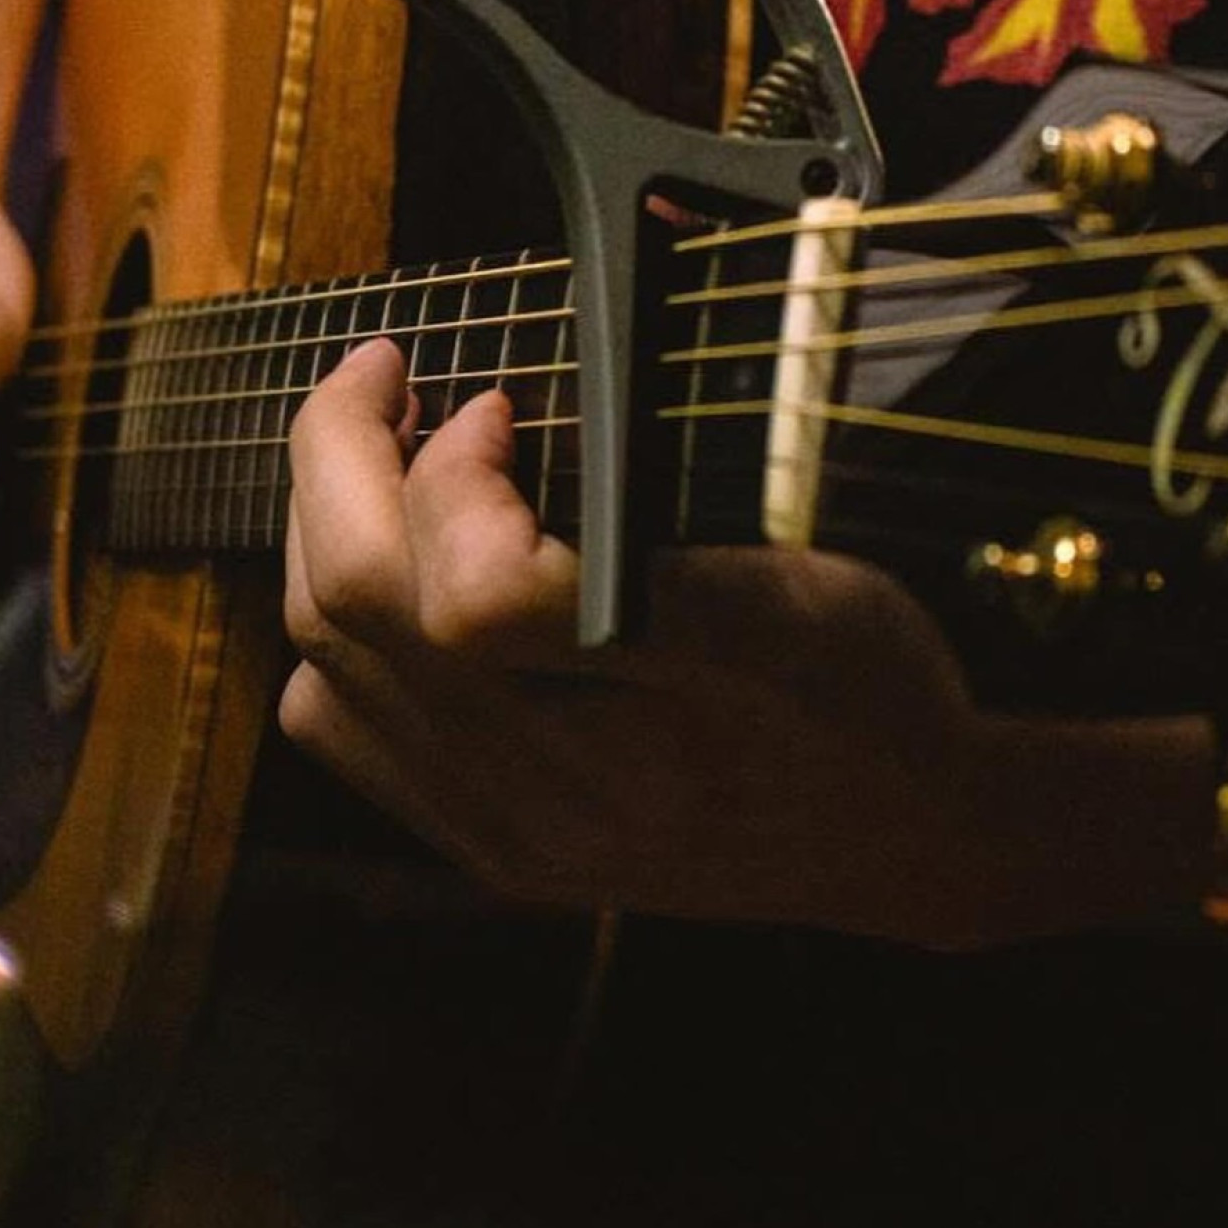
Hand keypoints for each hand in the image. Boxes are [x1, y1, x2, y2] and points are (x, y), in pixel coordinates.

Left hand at [280, 339, 1014, 943]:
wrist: (904, 840)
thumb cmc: (866, 687)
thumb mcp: (800, 591)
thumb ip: (641, 527)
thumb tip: (486, 431)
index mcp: (654, 720)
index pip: (465, 596)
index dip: (451, 471)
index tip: (494, 403)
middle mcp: (560, 798)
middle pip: (360, 613)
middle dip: (338, 457)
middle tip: (378, 378)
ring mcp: (509, 835)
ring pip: (323, 665)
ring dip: (326, 535)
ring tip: (382, 465)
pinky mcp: (488, 849)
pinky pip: (337, 729)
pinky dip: (335, 630)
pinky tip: (398, 573)